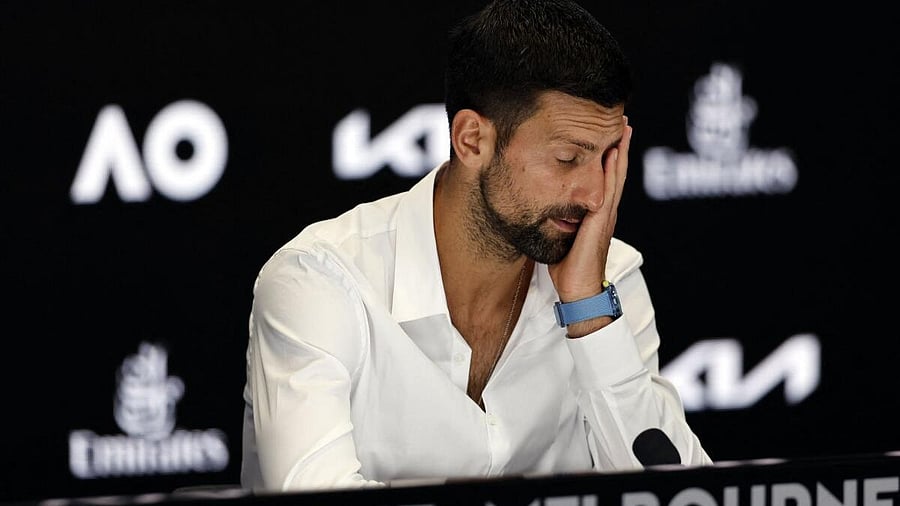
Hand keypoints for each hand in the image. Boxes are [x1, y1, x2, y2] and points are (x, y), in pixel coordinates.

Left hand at [548, 117, 631, 334]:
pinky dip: (613, 170)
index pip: (605, 179)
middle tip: (622, 121)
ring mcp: (605, 215)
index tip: (609, 135)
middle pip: (615, 172)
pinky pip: (609, 189)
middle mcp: (604, 211)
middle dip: (619, 146)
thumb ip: (558, 223)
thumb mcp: (562, 239)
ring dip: (621, 151)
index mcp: (596, 215)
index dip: (608, 158)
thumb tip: (542, 212)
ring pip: (616, 176)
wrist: (579, 291)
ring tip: (624, 127)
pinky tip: (614, 152)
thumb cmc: (569, 270)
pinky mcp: (601, 220)